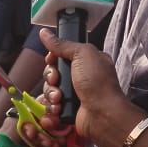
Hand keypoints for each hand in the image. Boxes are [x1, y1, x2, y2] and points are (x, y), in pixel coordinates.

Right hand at [32, 29, 133, 146]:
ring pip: (50, 90)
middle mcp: (80, 77)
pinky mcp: (68, 110)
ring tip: (59, 99)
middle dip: (51, 78)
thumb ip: (62, 44)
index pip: (61, 56)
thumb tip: (44, 32)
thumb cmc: (97, 82)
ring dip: (51, 94)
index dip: (53, 59)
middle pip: (52, 73)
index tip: (51, 60)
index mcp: (86, 61)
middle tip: (56, 81)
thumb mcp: (82, 54)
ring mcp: (74, 94)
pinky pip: (51, 106)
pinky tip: (58, 109)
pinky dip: (51, 108)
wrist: (102, 114)